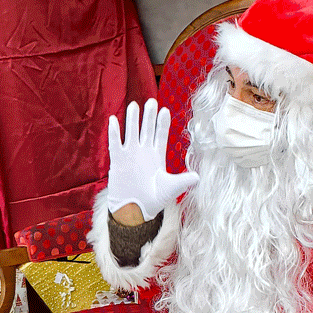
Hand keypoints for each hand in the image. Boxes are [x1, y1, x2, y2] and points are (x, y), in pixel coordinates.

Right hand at [106, 98, 198, 219]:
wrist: (135, 211)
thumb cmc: (154, 199)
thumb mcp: (170, 188)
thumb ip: (182, 180)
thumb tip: (198, 177)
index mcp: (157, 156)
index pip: (160, 135)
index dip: (162, 123)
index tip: (165, 110)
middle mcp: (144, 152)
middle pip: (147, 129)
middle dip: (149, 116)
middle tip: (151, 101)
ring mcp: (130, 154)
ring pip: (131, 132)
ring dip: (132, 119)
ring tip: (134, 105)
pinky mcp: (118, 160)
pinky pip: (115, 143)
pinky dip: (114, 132)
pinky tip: (113, 119)